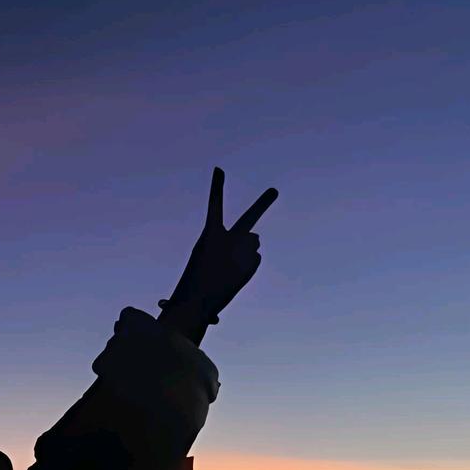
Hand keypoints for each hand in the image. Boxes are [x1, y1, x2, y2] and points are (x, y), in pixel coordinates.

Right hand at [158, 168, 277, 340]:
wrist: (199, 301)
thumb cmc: (194, 284)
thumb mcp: (204, 262)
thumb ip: (227, 248)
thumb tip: (256, 240)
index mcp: (210, 235)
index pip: (215, 204)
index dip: (217, 186)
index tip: (220, 169)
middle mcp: (231, 238)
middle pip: (251, 218)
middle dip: (264, 203)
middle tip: (275, 191)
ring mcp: (244, 250)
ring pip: (252, 244)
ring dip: (246, 250)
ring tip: (230, 266)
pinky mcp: (254, 262)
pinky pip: (255, 259)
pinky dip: (248, 265)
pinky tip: (235, 275)